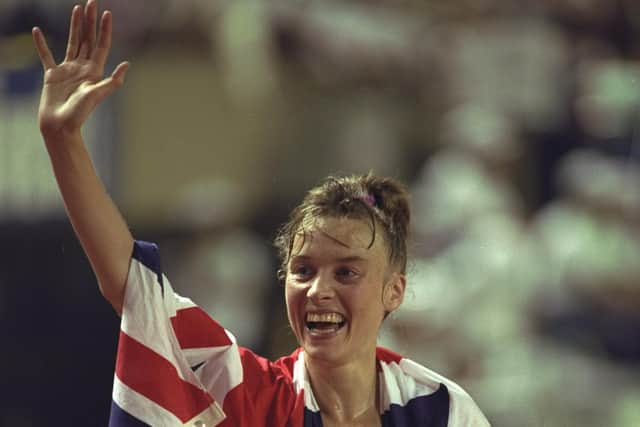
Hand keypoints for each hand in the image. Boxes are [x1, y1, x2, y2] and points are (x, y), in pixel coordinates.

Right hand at [33, 0, 128, 139]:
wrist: (61, 125)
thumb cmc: (80, 112)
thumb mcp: (98, 94)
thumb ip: (113, 81)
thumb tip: (128, 64)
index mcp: (95, 71)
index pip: (102, 45)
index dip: (104, 29)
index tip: (107, 13)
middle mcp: (83, 67)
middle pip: (88, 39)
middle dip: (90, 21)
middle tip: (91, 3)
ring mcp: (68, 69)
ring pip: (72, 42)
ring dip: (74, 26)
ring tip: (76, 9)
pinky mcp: (52, 74)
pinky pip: (46, 55)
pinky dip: (41, 43)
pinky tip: (37, 31)